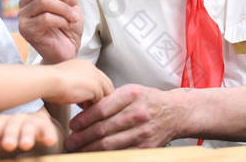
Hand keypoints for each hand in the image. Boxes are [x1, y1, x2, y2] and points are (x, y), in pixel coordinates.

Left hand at [0, 108, 61, 159]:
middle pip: (11, 125)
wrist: (38, 129)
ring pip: (28, 126)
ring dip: (27, 135)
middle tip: (7, 146)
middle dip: (9, 135)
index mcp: (2, 123)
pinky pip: (47, 129)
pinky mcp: (47, 127)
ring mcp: (32, 122)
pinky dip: (48, 134)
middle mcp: (16, 119)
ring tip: (25, 145)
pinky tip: (49, 140)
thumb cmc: (14, 136)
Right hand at [18, 0, 82, 63]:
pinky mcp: (26, 30)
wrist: (68, 50)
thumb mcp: (72, 2)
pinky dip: (61, 20)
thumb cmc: (68, 26)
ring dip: (64, 8)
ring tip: (72, 18)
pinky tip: (65, 26)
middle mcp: (25, 2)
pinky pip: (46, 18)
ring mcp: (23, 16)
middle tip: (74, 2)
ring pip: (44, 1)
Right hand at [43, 58, 113, 105]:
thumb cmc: (49, 81)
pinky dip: (94, 109)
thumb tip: (78, 95)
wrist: (48, 80)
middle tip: (92, 108)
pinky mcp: (96, 87)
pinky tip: (85, 114)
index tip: (88, 100)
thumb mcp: (64, 80)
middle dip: (100, 97)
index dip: (95, 90)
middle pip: (105, 84)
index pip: (97, 78)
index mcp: (83, 64)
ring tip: (87, 112)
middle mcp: (92, 67)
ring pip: (105, 94)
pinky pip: (101, 102)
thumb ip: (75, 84)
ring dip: (97, 104)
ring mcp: (95, 76)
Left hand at [65, 84, 182, 151]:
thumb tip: (84, 109)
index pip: (101, 109)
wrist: (175, 112)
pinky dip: (106, 156)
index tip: (72, 125)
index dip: (84, 119)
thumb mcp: (130, 90)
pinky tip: (95, 155)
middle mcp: (138, 113)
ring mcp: (142, 132)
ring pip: (110, 144)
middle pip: (103, 129)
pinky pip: (122, 154)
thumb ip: (110, 99)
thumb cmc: (149, 100)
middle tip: (70, 141)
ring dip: (90, 149)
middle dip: (82, 137)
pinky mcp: (146, 147)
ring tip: (78, 150)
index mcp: (131, 95)